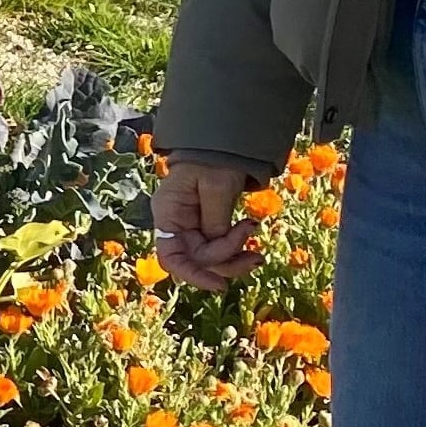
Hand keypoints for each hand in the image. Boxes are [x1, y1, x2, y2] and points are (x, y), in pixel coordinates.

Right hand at [153, 157, 268, 289]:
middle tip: (255, 254)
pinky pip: (219, 246)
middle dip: (226, 261)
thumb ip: (216, 221)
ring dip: (235, 258)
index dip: (193, 276)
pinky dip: (236, 247)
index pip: (171, 257)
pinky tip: (250, 235)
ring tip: (258, 251)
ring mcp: (191, 226)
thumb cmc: (214, 157)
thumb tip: (218, 247)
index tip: (220, 286)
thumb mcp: (217, 186)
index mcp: (168, 213)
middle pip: (196, 260)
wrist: (223, 140)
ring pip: (210, 258)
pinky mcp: (207, 225)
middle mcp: (175, 224)